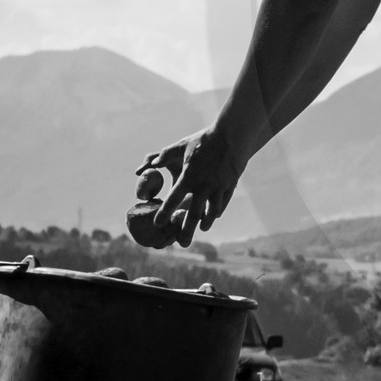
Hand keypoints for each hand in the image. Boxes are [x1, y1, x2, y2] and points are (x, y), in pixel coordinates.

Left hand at [138, 127, 244, 247]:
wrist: (232, 136)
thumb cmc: (204, 140)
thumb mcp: (181, 146)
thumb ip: (163, 156)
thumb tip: (149, 165)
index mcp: (189, 177)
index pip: (173, 199)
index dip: (164, 213)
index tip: (157, 223)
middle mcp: (203, 186)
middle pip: (194, 214)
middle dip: (186, 230)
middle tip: (181, 243)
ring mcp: (218, 187)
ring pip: (211, 212)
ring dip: (205, 223)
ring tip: (201, 231)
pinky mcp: (230, 185)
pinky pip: (222, 203)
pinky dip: (217, 212)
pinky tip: (213, 217)